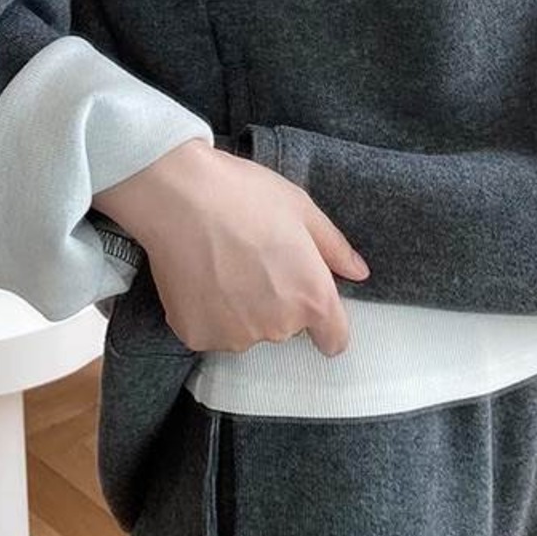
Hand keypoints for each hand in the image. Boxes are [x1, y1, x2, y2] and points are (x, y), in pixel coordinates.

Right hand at [91, 137, 370, 356]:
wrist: (178, 196)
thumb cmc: (245, 195)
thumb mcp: (301, 209)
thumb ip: (334, 248)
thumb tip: (358, 272)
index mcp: (312, 298)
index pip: (334, 340)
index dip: (325, 323)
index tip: (307, 300)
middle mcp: (278, 327)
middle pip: (286, 328)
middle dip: (277, 301)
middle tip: (254, 259)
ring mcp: (234, 335)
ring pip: (247, 330)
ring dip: (241, 308)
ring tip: (222, 264)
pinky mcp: (196, 336)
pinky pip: (211, 330)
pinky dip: (207, 311)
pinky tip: (199, 276)